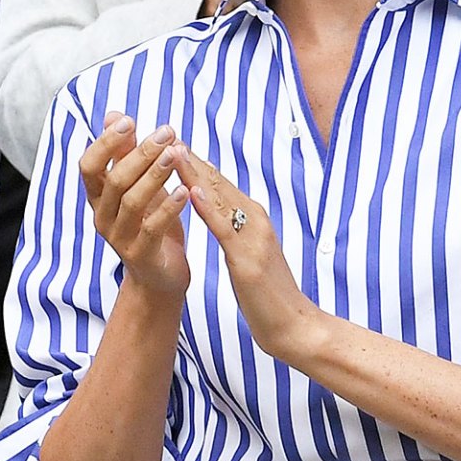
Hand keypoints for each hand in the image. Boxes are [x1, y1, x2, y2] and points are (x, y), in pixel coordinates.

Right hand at [81, 114, 190, 300]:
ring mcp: (119, 238)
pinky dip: (169, 207)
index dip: (105, 142)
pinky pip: (152, 228)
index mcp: (98, 198)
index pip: (89, 166)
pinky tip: (185, 190)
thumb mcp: (137, 186)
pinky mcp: (141, 255)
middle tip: (166, 132)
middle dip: (140, 153)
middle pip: (115, 180)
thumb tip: (114, 114)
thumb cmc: (149, 225)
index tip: (128, 120)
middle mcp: (102, 217)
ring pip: (132, 202)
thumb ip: (125, 153)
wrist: (158, 277)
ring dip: (154, 175)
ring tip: (175, 154)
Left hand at [174, 145, 315, 362]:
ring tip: (173, 150)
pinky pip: (224, 229)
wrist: (294, 326)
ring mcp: (254, 238)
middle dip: (191, 159)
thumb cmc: (268, 295)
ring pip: (221, 199)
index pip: (220, 184)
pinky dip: (208, 208)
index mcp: (253, 220)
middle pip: (219, 183)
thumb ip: (236, 232)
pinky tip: (191, 191)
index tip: (171, 143)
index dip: (196, 163)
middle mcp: (255, 221)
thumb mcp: (248, 255)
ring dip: (196, 173)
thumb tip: (218, 213)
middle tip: (165, 134)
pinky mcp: (248, 260)